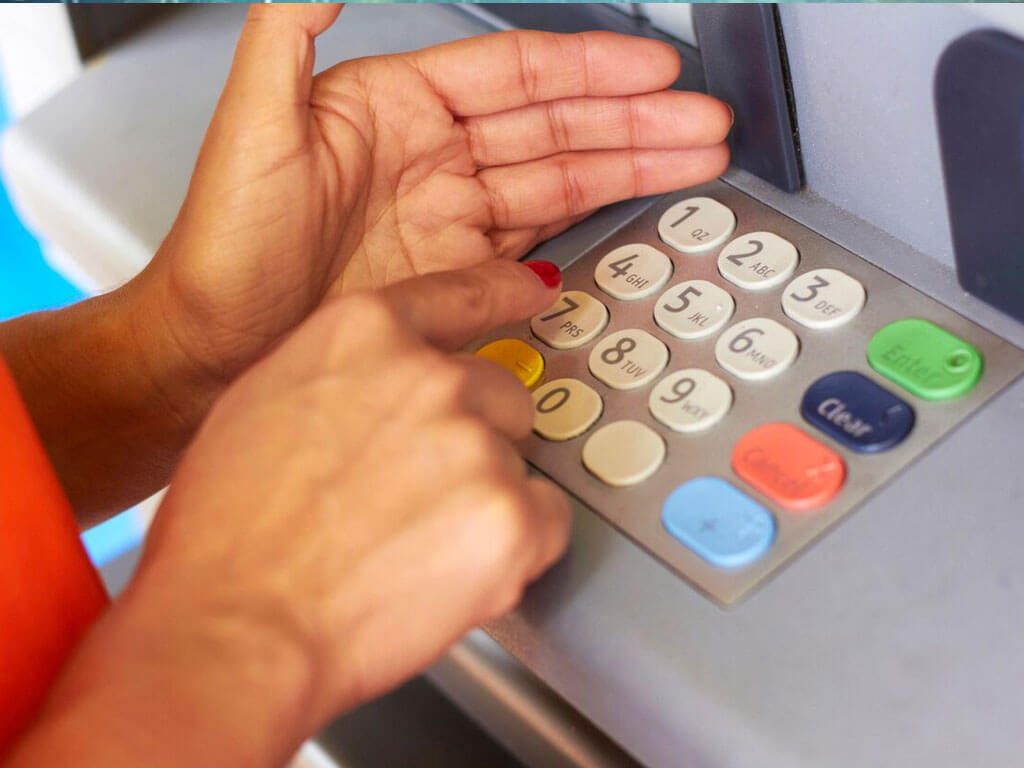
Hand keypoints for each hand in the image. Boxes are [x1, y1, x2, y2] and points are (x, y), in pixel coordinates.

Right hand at [10, 260, 571, 767]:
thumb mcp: (266, 402)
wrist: (234, 628)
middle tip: (415, 497)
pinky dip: (515, 548)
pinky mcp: (512, 518)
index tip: (531, 292)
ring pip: (517, 463)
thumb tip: (387, 390)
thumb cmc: (229, 532)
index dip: (498, 297)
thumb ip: (347, 376)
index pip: (461, 296)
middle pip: (500, 393)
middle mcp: (432, 376)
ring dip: (484, 498)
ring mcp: (477, 444)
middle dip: (472, 438)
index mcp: (366, 333)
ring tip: (413, 546)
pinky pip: (546, 521)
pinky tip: (450, 572)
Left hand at [140, 3, 730, 383]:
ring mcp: (449, 216)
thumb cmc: (226, 243)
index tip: (653, 67)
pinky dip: (589, 226)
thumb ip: (288, 32)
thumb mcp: (253, 126)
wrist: (219, 343)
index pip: (514, 74)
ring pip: (559, 180)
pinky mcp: (456, 271)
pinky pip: (537, 237)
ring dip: (630, 168)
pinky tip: (632, 212)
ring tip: (696, 159)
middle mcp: (431, 156)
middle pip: (554, 125)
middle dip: (635, 122)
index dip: (588, 67)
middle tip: (703, 121)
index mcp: (396, 106)